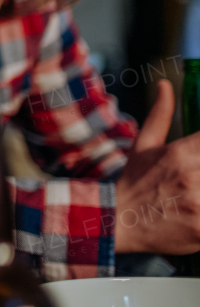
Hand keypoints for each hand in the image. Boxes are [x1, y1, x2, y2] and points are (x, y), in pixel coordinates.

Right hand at [115, 80, 199, 253]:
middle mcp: (192, 175)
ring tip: (198, 193)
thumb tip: (165, 85)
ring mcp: (198, 203)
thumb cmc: (134, 181)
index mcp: (181, 153)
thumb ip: (161, 114)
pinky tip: (199, 210)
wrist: (116, 221)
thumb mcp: (144, 144)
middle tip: (198, 174)